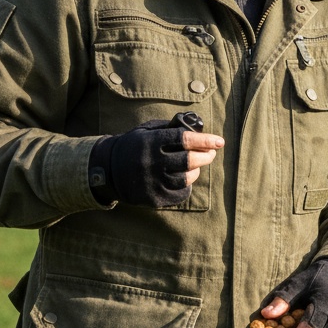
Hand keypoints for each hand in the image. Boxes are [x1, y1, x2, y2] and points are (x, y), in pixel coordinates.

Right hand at [89, 120, 222, 206]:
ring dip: (197, 171)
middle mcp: (152, 162)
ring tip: (195, 165)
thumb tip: (199, 131)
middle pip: (190, 160)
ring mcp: (152, 181)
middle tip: (211, 153)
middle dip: (206, 156)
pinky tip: (185, 179)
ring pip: (187, 178)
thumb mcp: (146, 131)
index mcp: (151, 142)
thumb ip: (169, 129)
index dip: (206, 140)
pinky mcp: (153, 197)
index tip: (219, 141)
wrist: (107, 169)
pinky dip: (187, 185)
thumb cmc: (134, 146)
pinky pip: (180, 193)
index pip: (185, 139)